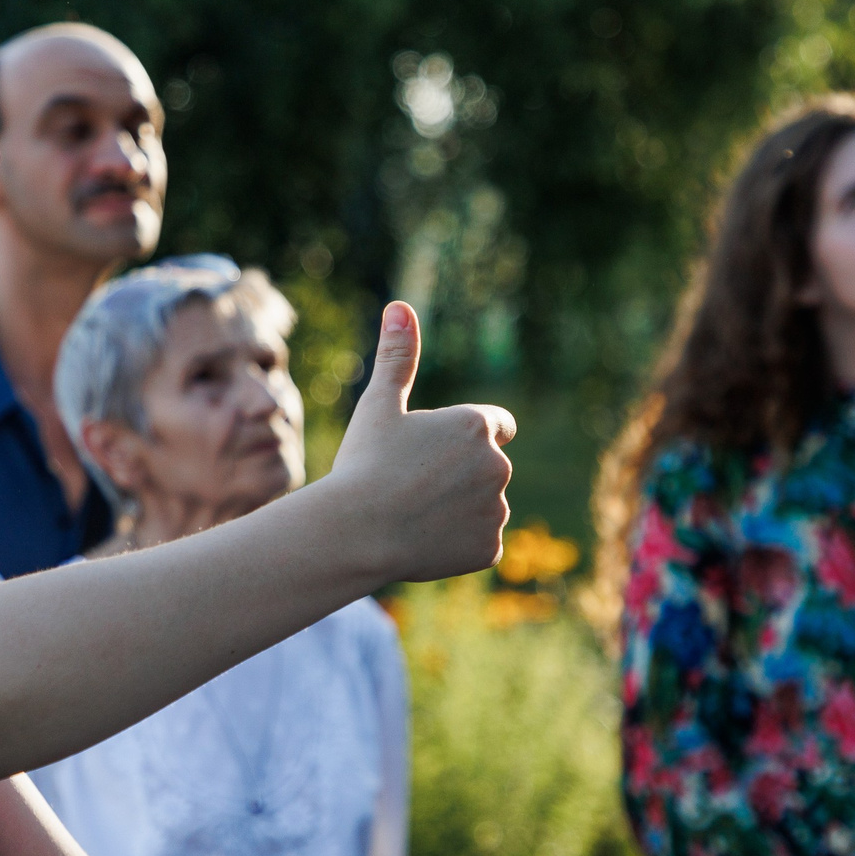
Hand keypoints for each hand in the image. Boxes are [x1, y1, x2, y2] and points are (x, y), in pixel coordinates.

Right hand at [323, 303, 515, 583]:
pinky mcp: (490, 549)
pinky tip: (423, 542)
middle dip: (458, 476)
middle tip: (412, 486)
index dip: (467, 437)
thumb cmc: (365, 464)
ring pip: (482, 508)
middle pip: (485, 470)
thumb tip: (400, 306)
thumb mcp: (379, 405)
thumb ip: (398, 357)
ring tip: (413, 514)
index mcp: (476, 426)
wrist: (356, 532)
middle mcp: (498, 466)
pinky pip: (479, 544)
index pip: (498, 425)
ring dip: (458, 510)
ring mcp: (497, 511)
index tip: (441, 449)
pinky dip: (457, 544)